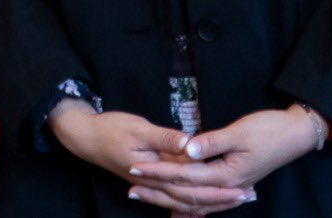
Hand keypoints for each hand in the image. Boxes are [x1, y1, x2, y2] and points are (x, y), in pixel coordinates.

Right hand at [48, 102, 251, 212]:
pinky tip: (205, 203)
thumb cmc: (111, 129)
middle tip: (246, 197)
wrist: (85, 138)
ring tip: (234, 199)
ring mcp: (152, 184)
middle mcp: (155, 184)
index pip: (190, 186)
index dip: (216, 189)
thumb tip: (190, 145)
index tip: (240, 187)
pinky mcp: (151, 180)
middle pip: (191, 199)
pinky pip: (174, 196)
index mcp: (154, 172)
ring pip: (184, 201)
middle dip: (220, 199)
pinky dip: (191, 202)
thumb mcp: (139, 128)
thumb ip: (165, 138)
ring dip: (210, 202)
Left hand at [127, 106, 318, 213]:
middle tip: (130, 189)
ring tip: (146, 197)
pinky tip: (179, 211)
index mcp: (226, 174)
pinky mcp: (234, 183)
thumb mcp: (240, 131)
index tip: (135, 167)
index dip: (158, 172)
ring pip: (195, 201)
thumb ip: (212, 141)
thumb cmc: (269, 129)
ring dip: (169, 200)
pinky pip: (208, 201)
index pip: (183, 175)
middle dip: (157, 191)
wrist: (295, 135)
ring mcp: (232, 187)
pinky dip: (192, 207)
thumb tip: (186, 149)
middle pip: (185, 194)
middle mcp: (227, 186)